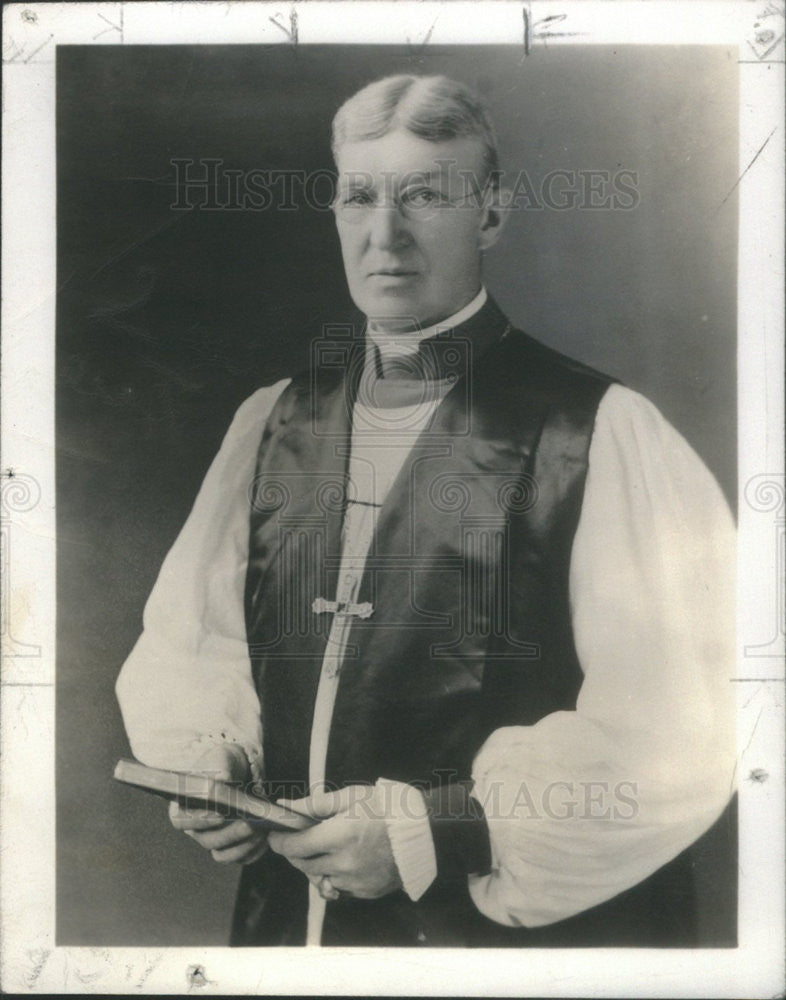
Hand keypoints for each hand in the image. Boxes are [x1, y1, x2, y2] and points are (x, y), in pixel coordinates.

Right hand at [168, 744, 267, 864]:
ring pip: (223, 854)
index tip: (220, 814)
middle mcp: (196, 828)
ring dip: (243, 845)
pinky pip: (241, 857)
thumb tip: (222, 779)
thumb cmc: (224, 764)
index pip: (181, 821)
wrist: (239, 771)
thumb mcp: (221, 758)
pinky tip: (267, 838)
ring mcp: (213, 840)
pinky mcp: (232, 848)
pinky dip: (254, 851)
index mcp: (183, 806)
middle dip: (230, 833)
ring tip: (262, 830)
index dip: (198, 821)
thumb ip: (219, 766)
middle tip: (250, 823)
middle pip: (207, 840)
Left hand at [267, 785, 401, 899]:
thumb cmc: (386, 808)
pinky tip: (344, 860)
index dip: (279, 842)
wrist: (422, 832)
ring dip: (315, 866)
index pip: (294, 847)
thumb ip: (315, 804)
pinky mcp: (366, 892)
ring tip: (326, 848)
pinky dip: (335, 876)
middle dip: (296, 852)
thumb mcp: (350, 797)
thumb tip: (285, 805)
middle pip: (303, 865)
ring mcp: (355, 881)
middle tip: (301, 838)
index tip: (275, 835)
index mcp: (339, 836)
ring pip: (319, 879)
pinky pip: (339, 888)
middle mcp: (344, 863)